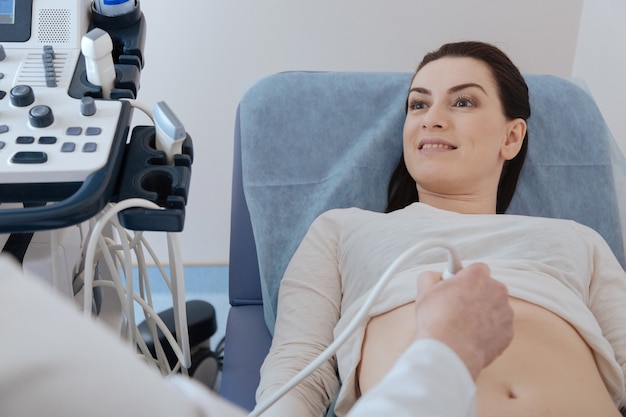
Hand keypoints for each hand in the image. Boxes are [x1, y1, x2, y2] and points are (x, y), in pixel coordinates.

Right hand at [414, 263, 513, 379]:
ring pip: (495, 308)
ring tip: (463, 325)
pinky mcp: (508, 333)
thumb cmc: (437, 321)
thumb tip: (435, 277)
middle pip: (487, 288)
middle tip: (456, 307)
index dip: (464, 279)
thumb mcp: (424, 290)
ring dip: (483, 313)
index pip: (476, 270)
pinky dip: (488, 331)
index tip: (456, 287)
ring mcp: (505, 313)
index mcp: (478, 276)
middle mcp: (497, 290)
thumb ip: (432, 276)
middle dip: (475, 295)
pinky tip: (471, 336)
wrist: (450, 351)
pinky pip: (498, 328)